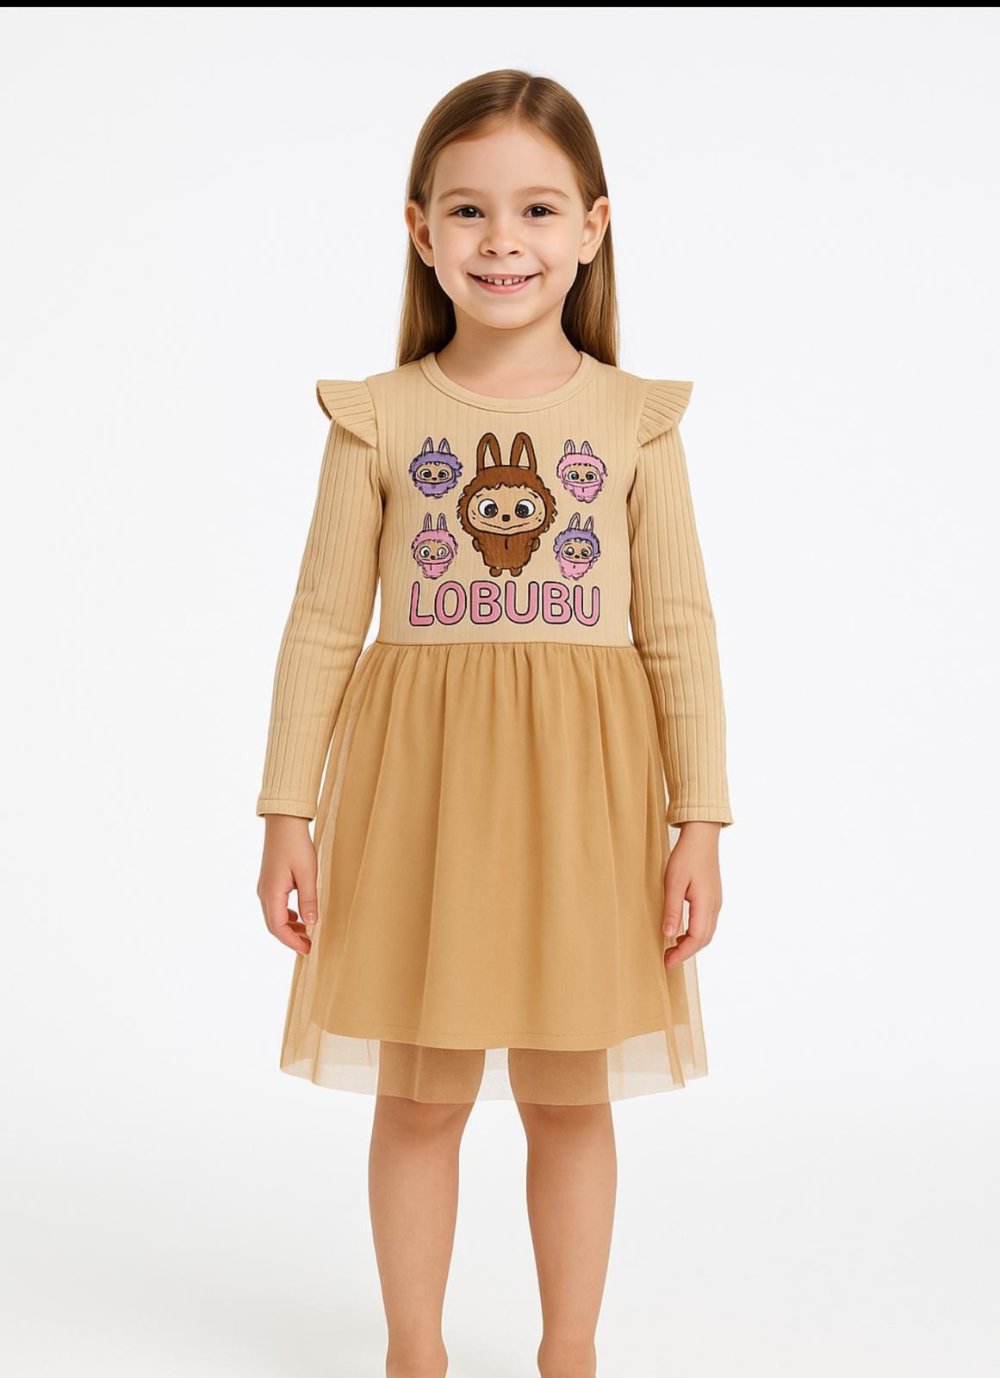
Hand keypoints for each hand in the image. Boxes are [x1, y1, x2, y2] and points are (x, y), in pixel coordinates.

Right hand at [257, 814, 318, 955]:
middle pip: (273, 925)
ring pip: (273, 916)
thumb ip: (308, 900)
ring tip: (306, 934)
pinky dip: (286, 916)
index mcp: (272, 893)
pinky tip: (299, 916)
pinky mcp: (269, 881)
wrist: (283, 823)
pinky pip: (275, 906)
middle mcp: (264, 892)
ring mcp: (265, 887)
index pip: (278, 927)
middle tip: (308, 947)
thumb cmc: (296, 845)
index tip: (307, 950)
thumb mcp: (308, 873)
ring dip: (288, 928)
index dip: (292, 942)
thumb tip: (311, 924)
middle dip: (290, 938)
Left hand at [661, 821, 722, 969]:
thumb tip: (670, 934)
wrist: (702, 835)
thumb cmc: (687, 856)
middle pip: (704, 939)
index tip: (667, 962)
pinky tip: (682, 930)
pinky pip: (707, 922)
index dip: (682, 953)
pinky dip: (695, 932)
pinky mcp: (713, 896)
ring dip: (691, 943)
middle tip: (667, 958)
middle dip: (686, 952)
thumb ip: (672, 909)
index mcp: (706, 904)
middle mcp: (715, 906)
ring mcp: (716, 901)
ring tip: (672, 947)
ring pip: (707, 932)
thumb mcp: (673, 882)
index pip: (697, 939)